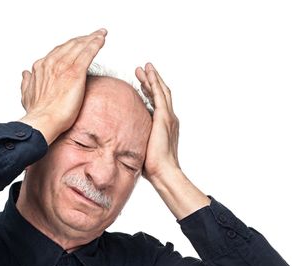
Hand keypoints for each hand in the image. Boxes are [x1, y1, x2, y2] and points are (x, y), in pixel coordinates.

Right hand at [19, 28, 107, 143]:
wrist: (43, 121)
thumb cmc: (37, 113)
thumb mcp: (26, 95)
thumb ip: (27, 83)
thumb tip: (25, 74)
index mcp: (41, 67)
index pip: (57, 52)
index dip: (68, 47)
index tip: (76, 45)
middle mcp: (52, 63)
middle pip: (70, 45)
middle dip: (82, 39)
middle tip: (92, 35)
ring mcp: (64, 66)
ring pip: (80, 46)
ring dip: (91, 38)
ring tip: (100, 34)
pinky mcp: (76, 72)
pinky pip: (88, 53)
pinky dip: (96, 43)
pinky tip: (102, 39)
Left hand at [135, 63, 209, 218]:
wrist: (163, 172)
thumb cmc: (152, 166)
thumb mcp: (142, 147)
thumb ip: (136, 139)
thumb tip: (122, 140)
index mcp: (165, 125)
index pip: (157, 104)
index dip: (150, 92)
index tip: (142, 84)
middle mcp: (169, 119)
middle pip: (160, 93)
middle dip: (151, 81)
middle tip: (141, 70)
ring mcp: (168, 117)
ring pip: (161, 91)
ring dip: (152, 78)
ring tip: (144, 67)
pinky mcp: (164, 117)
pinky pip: (159, 95)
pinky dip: (153, 82)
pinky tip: (148, 74)